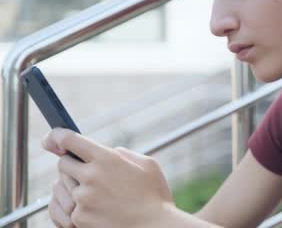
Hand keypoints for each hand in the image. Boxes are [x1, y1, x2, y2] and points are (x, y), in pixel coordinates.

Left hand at [42, 129, 173, 227]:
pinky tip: (97, 210)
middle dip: (73, 166)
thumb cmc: (155, 197)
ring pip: (63, 187)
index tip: (53, 140)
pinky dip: (79, 207)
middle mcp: (91, 176)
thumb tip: (109, 152)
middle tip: (88, 174)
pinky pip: (68, 208)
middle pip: (62, 164)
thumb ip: (123, 154)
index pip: (68, 139)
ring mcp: (82, 199)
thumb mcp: (147, 165)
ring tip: (98, 196)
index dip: (57, 136)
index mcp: (106, 158)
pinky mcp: (78, 218)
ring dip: (75, 188)